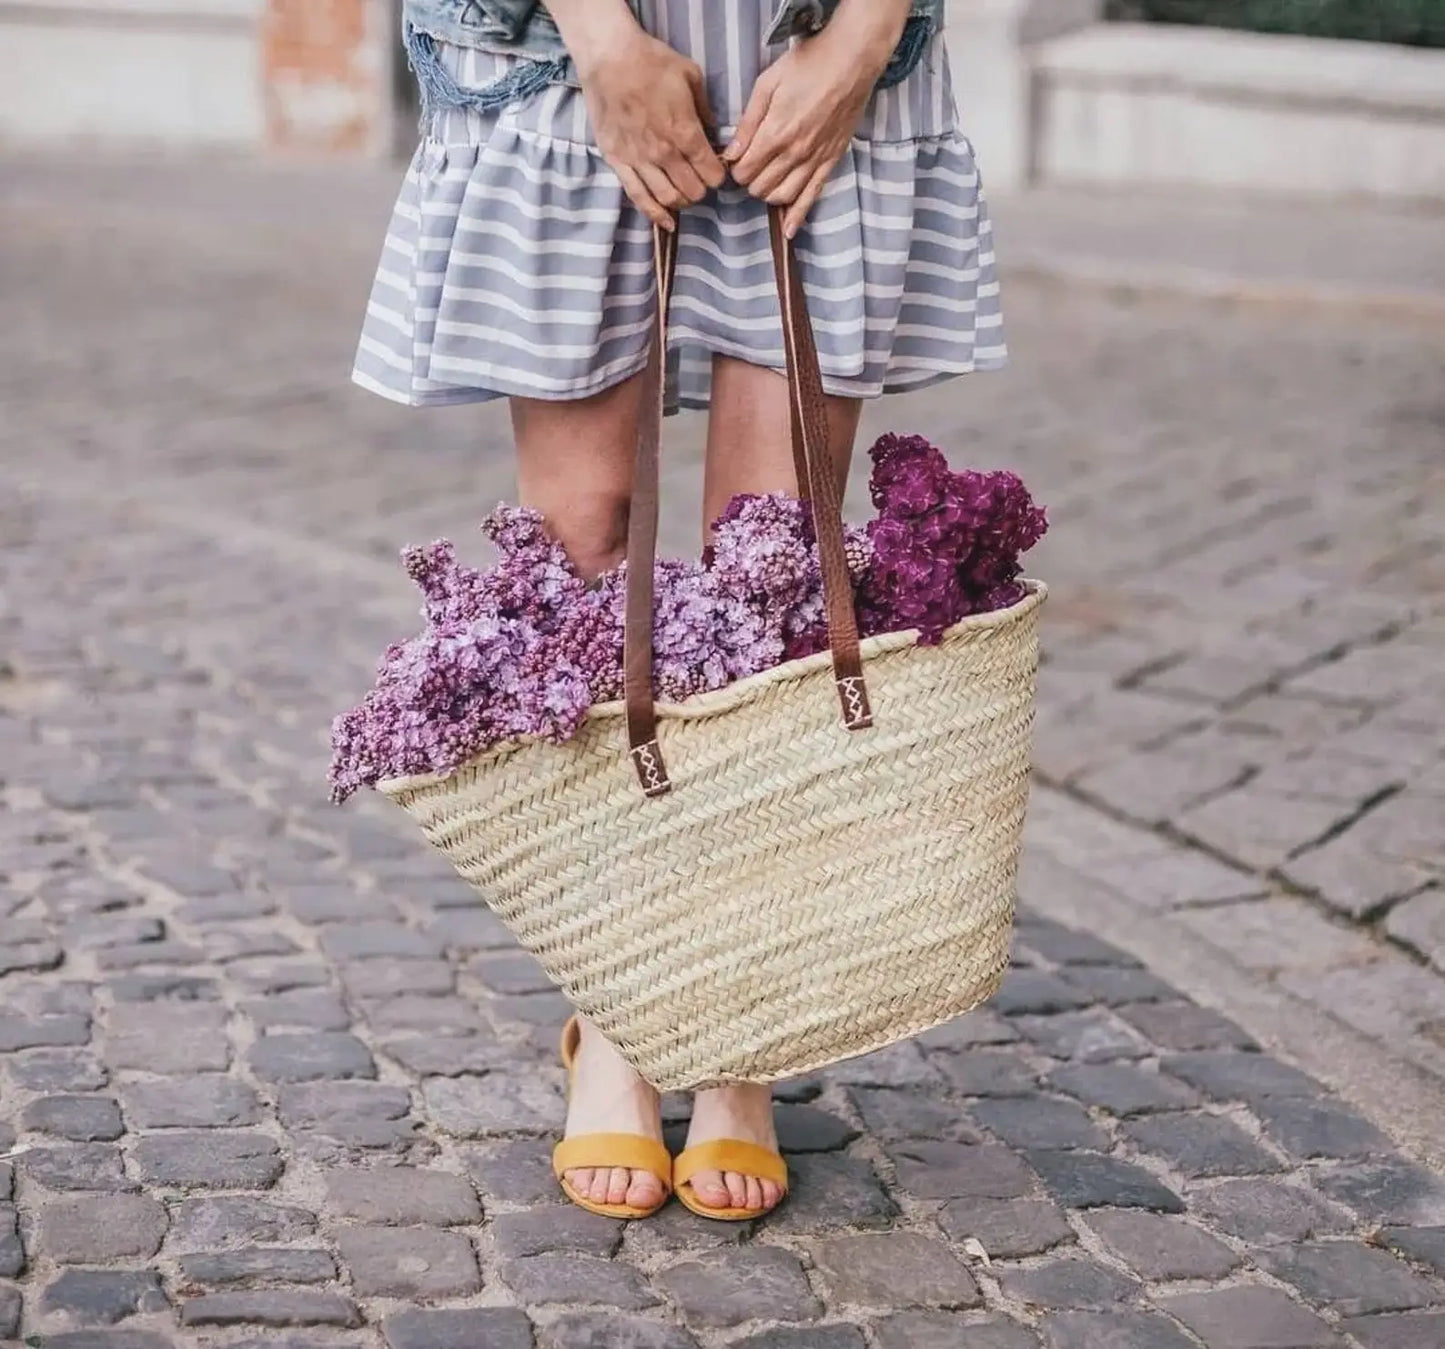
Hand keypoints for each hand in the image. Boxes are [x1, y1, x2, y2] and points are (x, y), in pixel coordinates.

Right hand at [566, 19, 725, 229]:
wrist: (608, 57)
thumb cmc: (651, 61)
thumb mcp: (691, 76)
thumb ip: (705, 110)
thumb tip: (713, 132)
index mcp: (685, 132)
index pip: (711, 173)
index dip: (718, 175)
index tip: (716, 169)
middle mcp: (664, 152)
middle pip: (693, 191)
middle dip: (701, 189)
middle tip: (700, 180)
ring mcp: (639, 160)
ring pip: (668, 199)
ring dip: (682, 202)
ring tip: (684, 193)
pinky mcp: (617, 161)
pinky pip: (638, 197)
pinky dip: (654, 214)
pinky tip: (666, 223)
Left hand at [725, 1, 908, 236]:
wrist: (852, 61)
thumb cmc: (809, 65)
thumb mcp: (768, 83)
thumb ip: (748, 122)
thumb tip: (732, 152)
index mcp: (776, 133)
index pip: (744, 171)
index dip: (734, 168)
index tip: (735, 159)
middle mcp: (795, 154)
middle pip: (760, 188)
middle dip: (749, 181)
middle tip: (749, 166)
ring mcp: (814, 161)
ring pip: (782, 197)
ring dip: (768, 194)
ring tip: (765, 179)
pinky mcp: (830, 162)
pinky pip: (812, 197)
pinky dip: (798, 217)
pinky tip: (789, 232)